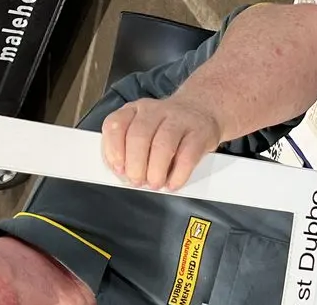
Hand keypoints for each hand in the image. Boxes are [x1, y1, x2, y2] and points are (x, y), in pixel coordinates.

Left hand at [101, 97, 222, 190]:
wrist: (203, 109)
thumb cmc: (168, 128)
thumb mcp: (144, 130)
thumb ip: (129, 149)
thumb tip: (123, 173)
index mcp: (136, 110)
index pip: (116, 124)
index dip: (113, 149)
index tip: (118, 168)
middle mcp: (155, 111)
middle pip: (139, 136)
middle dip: (135, 164)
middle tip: (137, 181)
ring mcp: (179, 120)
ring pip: (163, 145)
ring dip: (156, 171)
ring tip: (155, 183)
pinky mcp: (199, 134)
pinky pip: (187, 156)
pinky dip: (178, 175)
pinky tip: (173, 183)